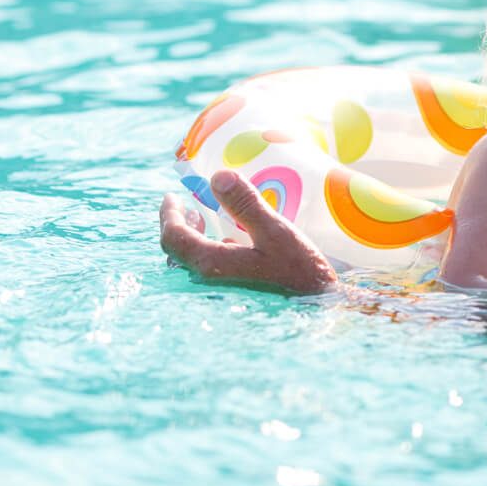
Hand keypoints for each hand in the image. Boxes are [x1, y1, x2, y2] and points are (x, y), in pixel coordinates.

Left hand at [159, 170, 337, 294]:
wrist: (317, 309)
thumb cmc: (299, 272)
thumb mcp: (276, 231)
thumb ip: (245, 204)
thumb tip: (218, 176)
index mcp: (211, 263)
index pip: (174, 236)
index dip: (169, 214)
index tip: (171, 196)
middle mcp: (207, 280)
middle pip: (177, 250)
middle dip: (179, 225)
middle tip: (187, 207)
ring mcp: (218, 290)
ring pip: (191, 261)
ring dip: (193, 238)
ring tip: (203, 222)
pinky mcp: (232, 294)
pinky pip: (207, 269)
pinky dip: (208, 250)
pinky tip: (228, 243)